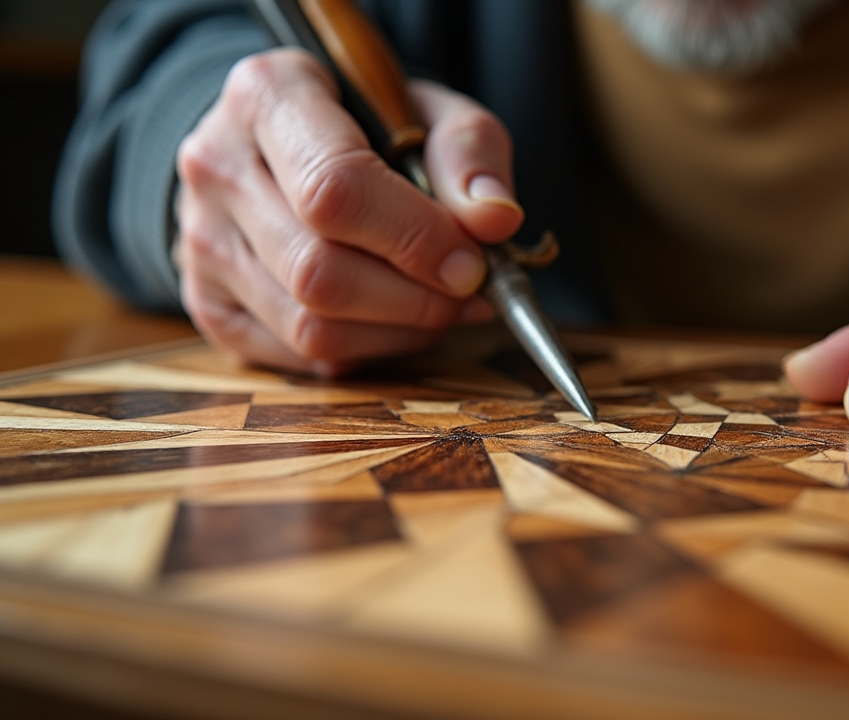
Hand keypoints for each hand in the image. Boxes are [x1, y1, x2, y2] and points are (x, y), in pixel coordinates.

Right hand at [174, 48, 522, 374]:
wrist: (284, 147)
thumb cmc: (369, 125)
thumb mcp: (429, 111)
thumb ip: (469, 154)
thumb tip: (495, 221)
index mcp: (267, 94)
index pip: (334, 188)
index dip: (414, 238)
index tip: (472, 263)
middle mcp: (216, 166)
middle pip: (318, 268)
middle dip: (414, 298)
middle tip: (470, 292)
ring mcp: (201, 240)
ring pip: (307, 324)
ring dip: (398, 331)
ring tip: (444, 306)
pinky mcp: (208, 302)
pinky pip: (298, 355)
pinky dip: (367, 351)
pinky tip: (398, 320)